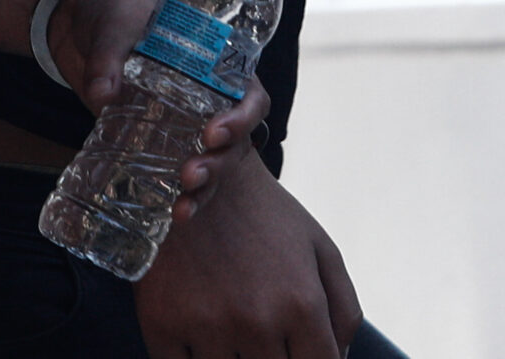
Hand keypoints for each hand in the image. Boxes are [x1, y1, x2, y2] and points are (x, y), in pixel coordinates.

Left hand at [45, 0, 270, 219]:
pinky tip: (173, 216)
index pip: (249, 94)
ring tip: (182, 208)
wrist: (82, 19)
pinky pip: (182, 173)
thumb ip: (108, 57)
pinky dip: (182, 196)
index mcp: (213, 63)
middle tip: (190, 175)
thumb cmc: (113, 11)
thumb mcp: (112, 25)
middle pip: (235, 140)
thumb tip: (102, 95)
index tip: (213, 133)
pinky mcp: (160, 141)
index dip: (241, 118)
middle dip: (219, 163)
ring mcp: (186, 123)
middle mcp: (209, 98)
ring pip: (215, 163)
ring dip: (205, 188)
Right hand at [135, 154, 362, 358]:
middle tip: (264, 343)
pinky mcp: (160, 323)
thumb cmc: (264, 214)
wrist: (193, 165)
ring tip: (235, 339)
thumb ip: (343, 311)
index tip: (296, 351)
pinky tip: (202, 344)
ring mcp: (206, 324)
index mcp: (302, 304)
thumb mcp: (319, 248)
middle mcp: (256, 320)